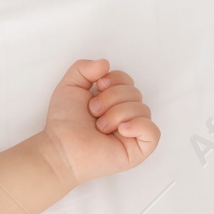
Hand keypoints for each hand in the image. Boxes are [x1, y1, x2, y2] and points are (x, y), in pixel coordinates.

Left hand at [40, 58, 159, 187]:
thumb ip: (84, 67)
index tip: (96, 88)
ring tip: (100, 127)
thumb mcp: (70, 85)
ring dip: (116, 114)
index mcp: (113, 101)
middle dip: (111, 99)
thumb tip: (106, 63)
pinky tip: (121, 130)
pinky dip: (138, 126)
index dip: (113, 80)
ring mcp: (133, 132)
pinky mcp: (138, 150)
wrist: (60, 148)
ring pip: (143, 109)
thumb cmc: (64, 123)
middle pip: (135, 92)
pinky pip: (153, 132)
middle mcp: (125, 115)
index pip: (127, 80)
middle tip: (93, 112)